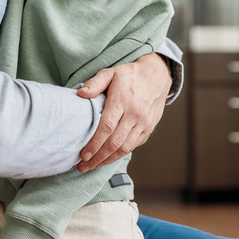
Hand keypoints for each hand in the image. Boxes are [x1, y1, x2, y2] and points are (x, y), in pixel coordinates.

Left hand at [76, 52, 170, 171]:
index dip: (94, 144)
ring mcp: (143, 122)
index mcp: (122, 100)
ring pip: (125, 148)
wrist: (157, 75)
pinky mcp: (149, 128)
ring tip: (93, 166)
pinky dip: (120, 154)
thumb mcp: (110, 73)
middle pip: (114, 142)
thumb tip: (81, 94)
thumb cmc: (130, 75)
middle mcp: (134, 114)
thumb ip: (95, 83)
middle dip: (97, 158)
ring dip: (108, 160)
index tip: (83, 155)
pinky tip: (108, 158)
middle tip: (83, 166)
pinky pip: (134, 145)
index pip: (106, 127)